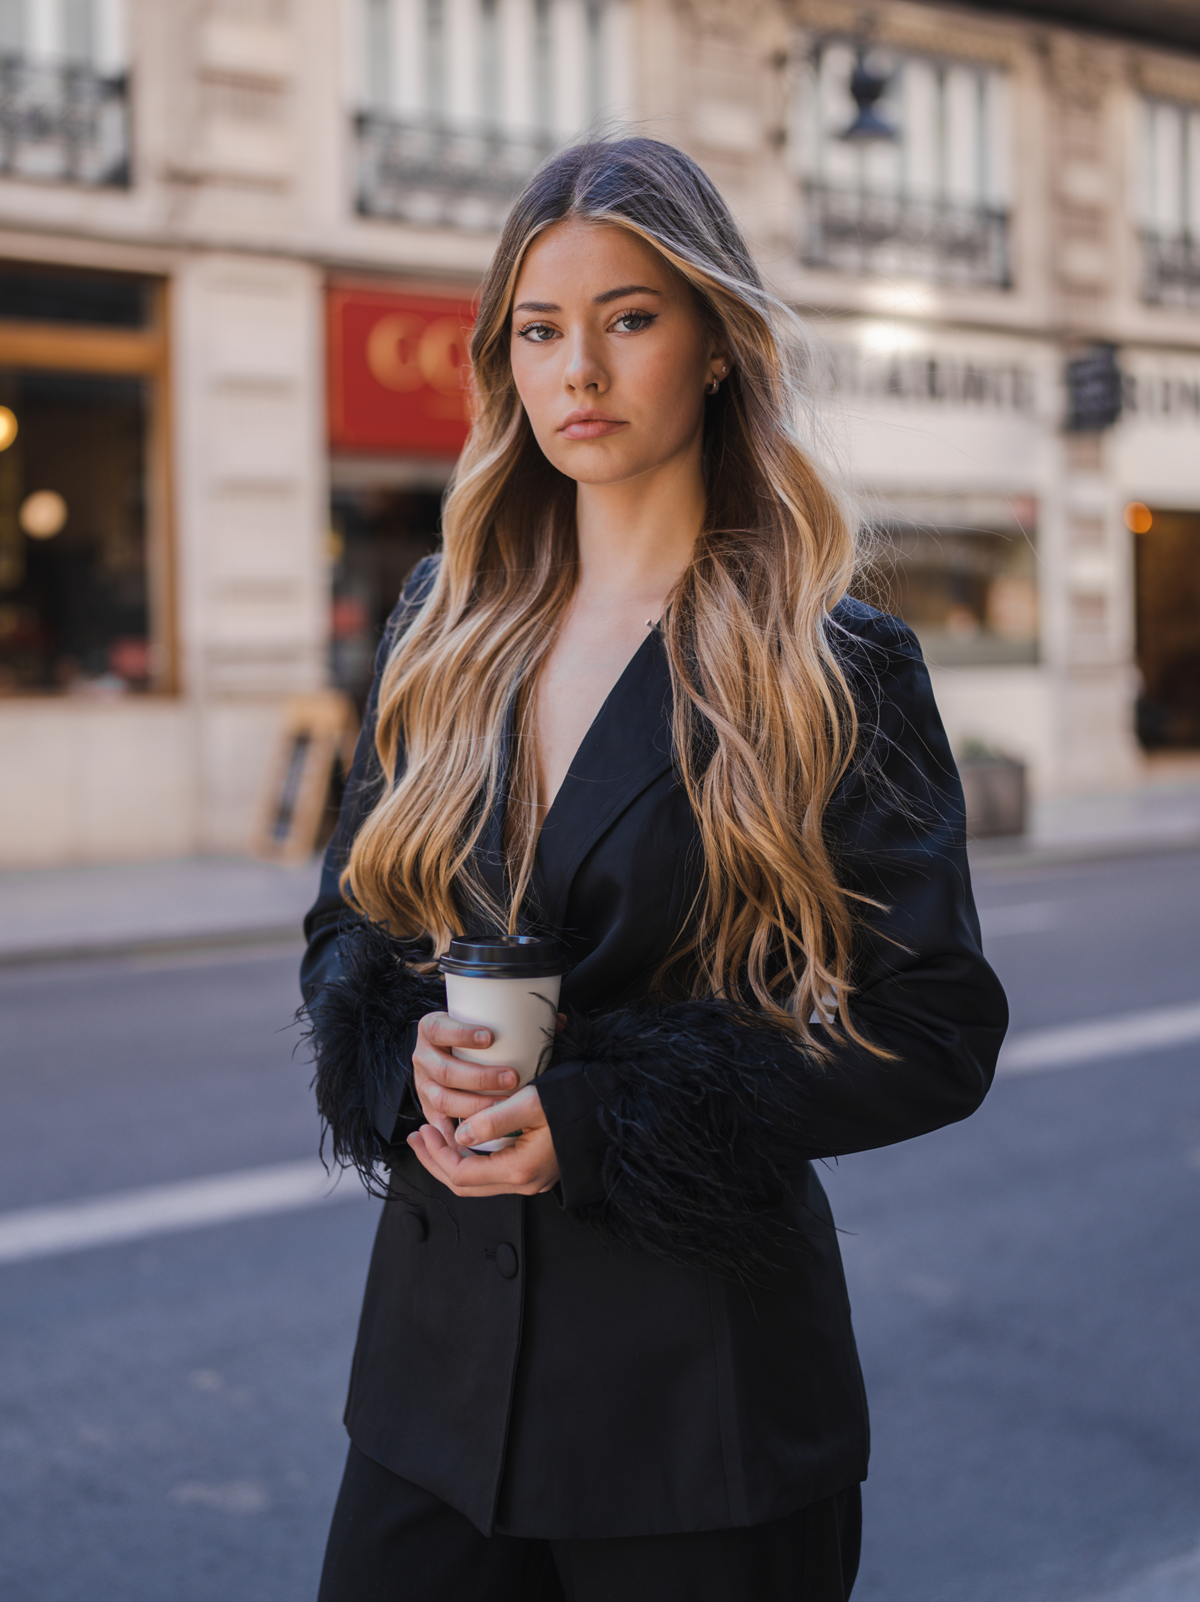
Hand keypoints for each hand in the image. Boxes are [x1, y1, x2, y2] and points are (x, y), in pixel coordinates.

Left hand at [405, 1009, 563, 1196]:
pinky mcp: (534, 1171)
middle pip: (464, 1184)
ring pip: (477, 1181)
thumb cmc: (575, 1101)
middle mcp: (524, 1182)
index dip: (437, 1154)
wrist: (610, 1108)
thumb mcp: (532, 1102)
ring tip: (432, 1136)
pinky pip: (491, 1173)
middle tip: (416, 1137)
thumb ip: (493, 1120)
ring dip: (450, 1160)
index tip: (424, 1130)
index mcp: (521, 1169)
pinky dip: (470, 1158)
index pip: (462, 1174)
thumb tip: (460, 1136)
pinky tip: (462, 1139)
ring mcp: (530, 1180)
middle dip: (435, 1161)